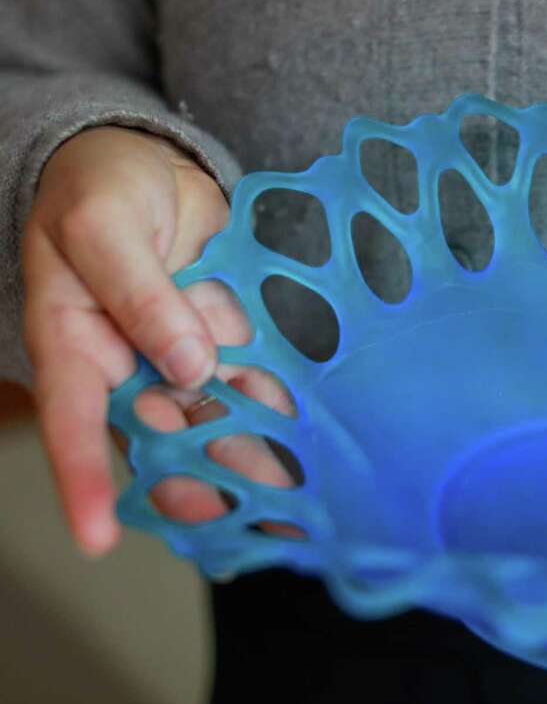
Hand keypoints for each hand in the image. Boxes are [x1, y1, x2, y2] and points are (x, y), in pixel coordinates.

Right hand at [21, 126, 292, 555]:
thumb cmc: (101, 189)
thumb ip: (140, 295)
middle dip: (200, 488)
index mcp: (75, 344)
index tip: (97, 539)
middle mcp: (128, 366)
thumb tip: (187, 366)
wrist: (147, 165)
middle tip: (247, 526)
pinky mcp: (226, 343)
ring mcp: (180, 359)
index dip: (84, 482)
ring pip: (213, 424)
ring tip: (295, 511)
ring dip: (251, 464)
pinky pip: (253, 386)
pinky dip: (281, 417)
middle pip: (159, 439)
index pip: (72, 422)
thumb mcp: (103, 227)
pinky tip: (316, 450)